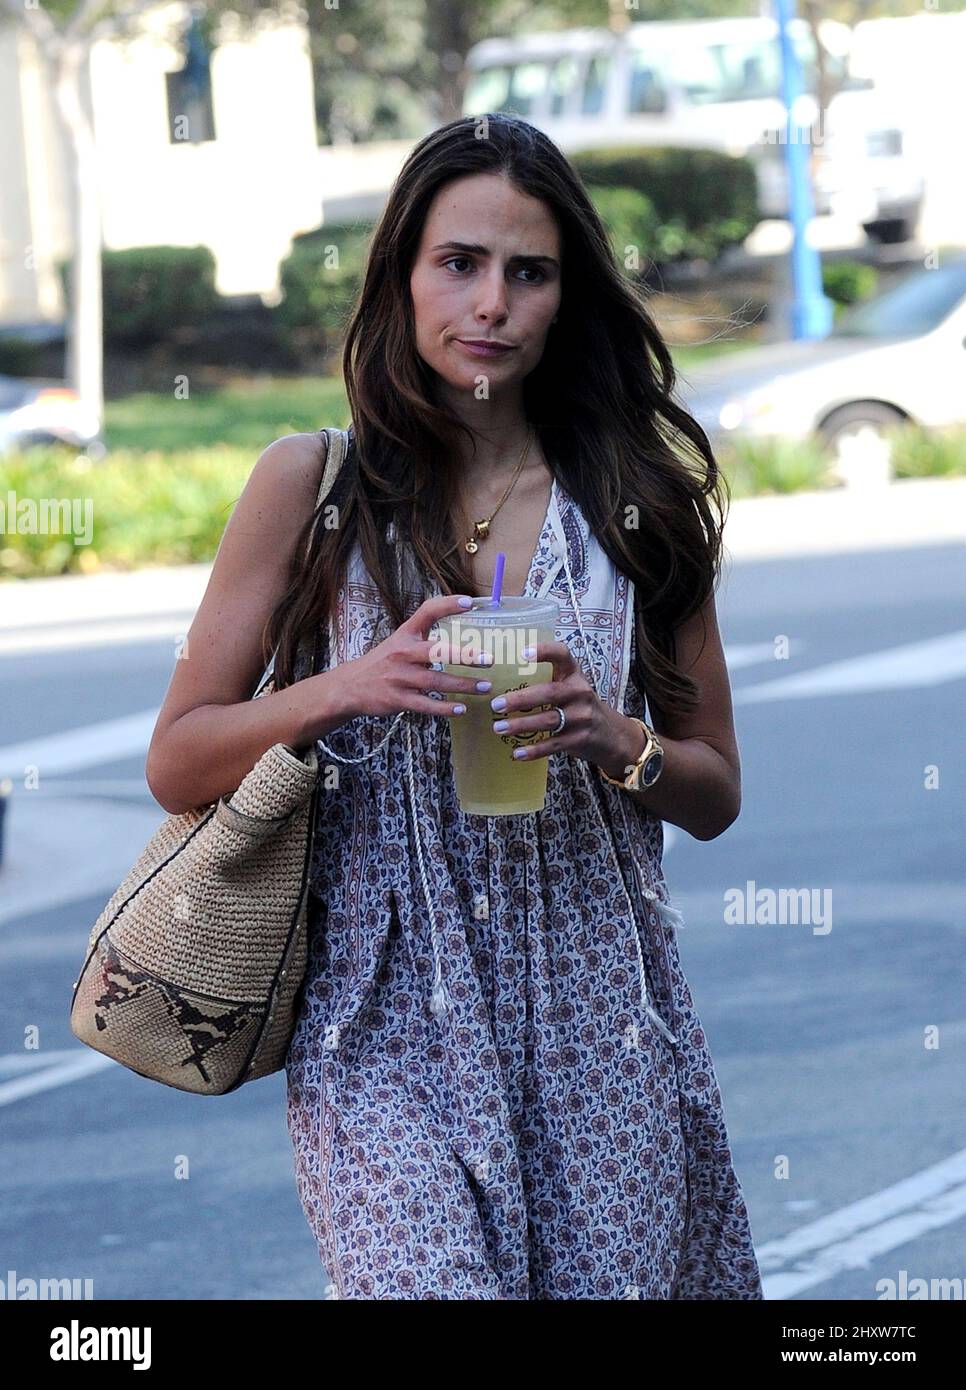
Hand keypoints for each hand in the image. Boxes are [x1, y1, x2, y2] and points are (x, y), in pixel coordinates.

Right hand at [337, 593, 494, 720]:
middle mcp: (403, 653)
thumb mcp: (400, 640)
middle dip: (464, 655)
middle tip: (488, 659)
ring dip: (463, 685)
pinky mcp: (397, 699)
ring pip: (436, 681)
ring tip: (485, 687)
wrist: (350, 686)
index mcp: (406, 634)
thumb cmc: (384, 661)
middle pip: (437, 651)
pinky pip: (425, 705)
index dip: (448, 605)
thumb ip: (425, 634)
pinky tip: (461, 709)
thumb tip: (458, 626)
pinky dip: (444, 708)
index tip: (470, 603)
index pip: (427, 612)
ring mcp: (399, 677)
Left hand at [487, 639, 619, 765]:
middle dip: (521, 699)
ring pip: (548, 720)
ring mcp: (582, 716)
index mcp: (574, 674)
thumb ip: (547, 681)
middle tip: (496, 704)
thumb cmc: (579, 705)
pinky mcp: (580, 739)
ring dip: (521, 725)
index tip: (522, 653)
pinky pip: (553, 744)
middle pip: (549, 693)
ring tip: (498, 728)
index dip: (544, 651)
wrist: (611, 735)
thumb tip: (501, 679)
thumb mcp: (571, 687)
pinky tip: (517, 753)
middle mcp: (580, 692)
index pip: (562, 655)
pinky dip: (534, 750)